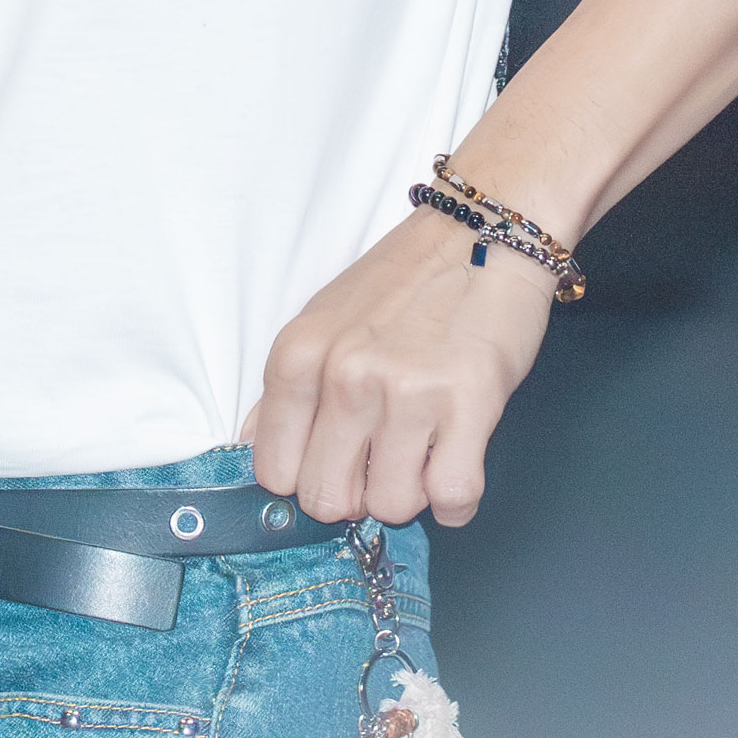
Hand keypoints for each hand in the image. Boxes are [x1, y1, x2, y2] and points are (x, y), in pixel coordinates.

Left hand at [243, 208, 553, 527]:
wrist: (483, 232)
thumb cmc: (404, 281)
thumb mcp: (323, 320)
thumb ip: (288, 389)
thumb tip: (254, 450)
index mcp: (299, 355)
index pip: (274, 472)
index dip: (307, 477)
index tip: (334, 462)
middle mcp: (345, 376)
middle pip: (328, 500)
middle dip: (356, 494)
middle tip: (382, 459)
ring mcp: (406, 392)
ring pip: (392, 506)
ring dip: (411, 491)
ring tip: (424, 448)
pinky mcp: (469, 404)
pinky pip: (452, 497)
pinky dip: (456, 499)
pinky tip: (457, 461)